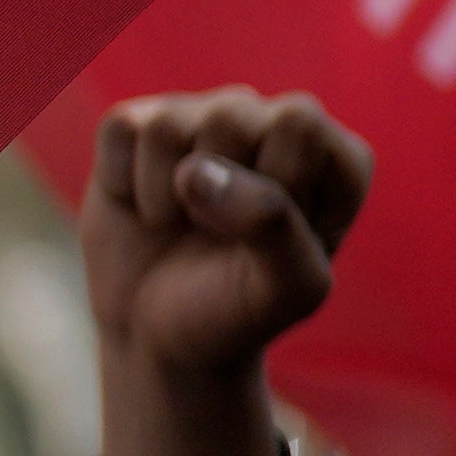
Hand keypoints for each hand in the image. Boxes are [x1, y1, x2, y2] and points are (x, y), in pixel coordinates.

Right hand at [82, 92, 369, 455]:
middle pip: (231, 117)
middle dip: (217, 195)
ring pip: (169, 127)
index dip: (275, 189)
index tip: (273, 241)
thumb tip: (196, 171)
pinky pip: (122, 131)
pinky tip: (148, 208)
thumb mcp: (287, 289)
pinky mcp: (142, 126)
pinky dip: (125, 184)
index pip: (300, 126)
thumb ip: (273, 224)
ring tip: (184, 225)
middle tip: (219, 235)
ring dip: (165, 199)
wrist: (160, 338)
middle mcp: (272, 123)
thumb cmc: (237, 310)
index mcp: (333, 157)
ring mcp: (204, 117)